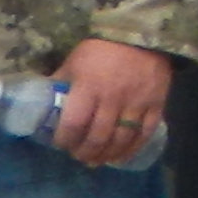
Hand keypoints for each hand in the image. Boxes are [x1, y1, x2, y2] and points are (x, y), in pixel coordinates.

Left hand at [52, 39, 172, 167]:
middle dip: (84, 152)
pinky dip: (131, 149)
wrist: (141, 37)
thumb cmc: (101, 50)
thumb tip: (40, 100)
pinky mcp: (156, 105)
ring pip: (121, 140)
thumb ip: (61, 82)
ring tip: (96, 160)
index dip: (65, 140)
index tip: (60, 144)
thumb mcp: (74, 61)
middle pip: (97, 137)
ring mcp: (137, 103)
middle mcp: (113, 99)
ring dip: (106, 155)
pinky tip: (120, 157)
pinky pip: (144, 134)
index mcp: (88, 87)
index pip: (74, 124)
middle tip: (78, 156)